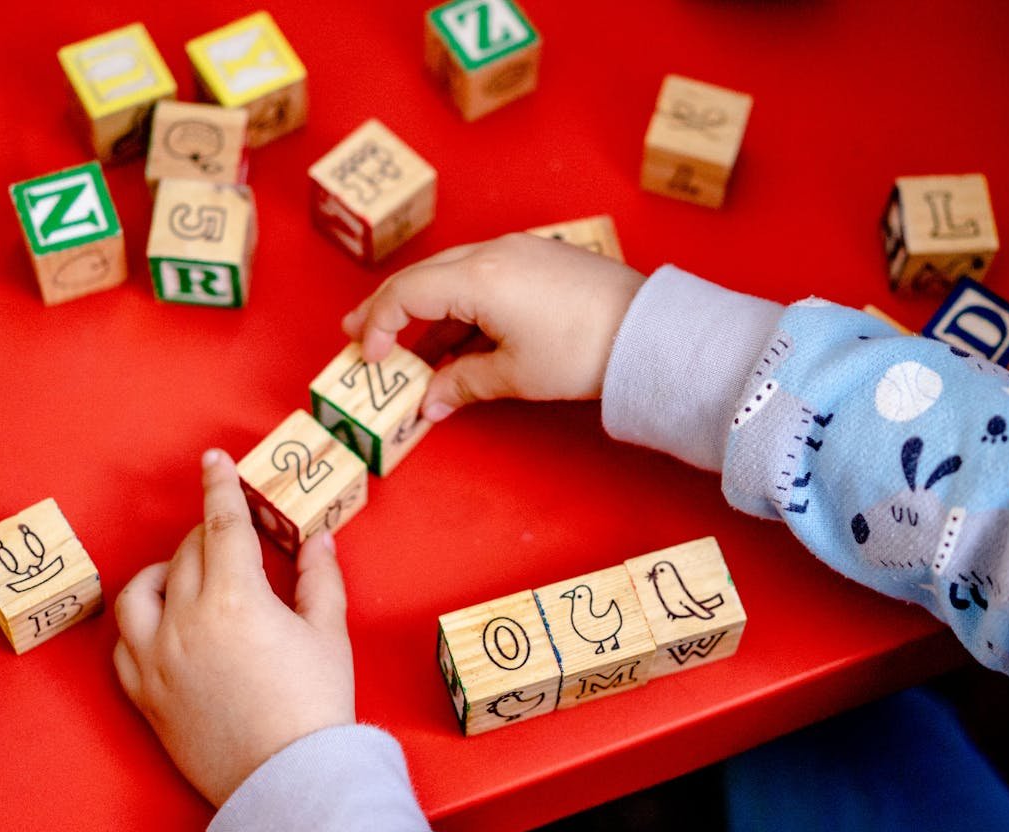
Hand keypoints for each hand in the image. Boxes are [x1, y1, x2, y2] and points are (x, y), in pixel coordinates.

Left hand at [113, 449, 354, 807]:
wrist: (289, 779)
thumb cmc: (314, 706)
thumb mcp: (329, 633)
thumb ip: (319, 578)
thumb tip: (316, 540)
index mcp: (236, 598)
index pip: (222, 522)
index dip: (219, 484)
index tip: (213, 459)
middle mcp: (186, 620)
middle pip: (187, 552)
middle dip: (208, 533)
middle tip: (233, 538)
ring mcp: (157, 658)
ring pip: (141, 590)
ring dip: (163, 571)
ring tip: (187, 575)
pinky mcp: (144, 694)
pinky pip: (124, 643)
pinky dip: (140, 623)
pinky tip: (163, 623)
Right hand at [342, 233, 645, 420]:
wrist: (648, 331)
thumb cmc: (582, 350)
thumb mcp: (514, 375)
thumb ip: (461, 385)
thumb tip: (429, 403)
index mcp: (478, 277)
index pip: (406, 293)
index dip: (378, 324)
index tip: (370, 358)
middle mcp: (493, 253)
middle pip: (422, 277)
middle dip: (387, 308)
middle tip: (360, 336)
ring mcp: (518, 251)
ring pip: (452, 276)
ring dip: (426, 312)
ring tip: (407, 349)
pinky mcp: (538, 259)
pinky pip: (482, 277)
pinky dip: (459, 307)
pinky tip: (456, 340)